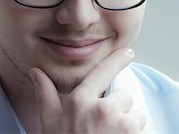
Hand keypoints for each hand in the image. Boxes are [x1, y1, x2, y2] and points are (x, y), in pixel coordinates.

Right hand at [29, 48, 145, 133]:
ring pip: (135, 115)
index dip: (116, 60)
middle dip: (117, 110)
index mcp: (80, 102)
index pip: (101, 72)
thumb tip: (36, 71)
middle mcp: (103, 109)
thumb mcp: (49, 124)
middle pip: (122, 97)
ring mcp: (121, 125)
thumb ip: (46, 95)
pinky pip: (142, 130)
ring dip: (128, 125)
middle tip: (103, 129)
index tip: (127, 53)